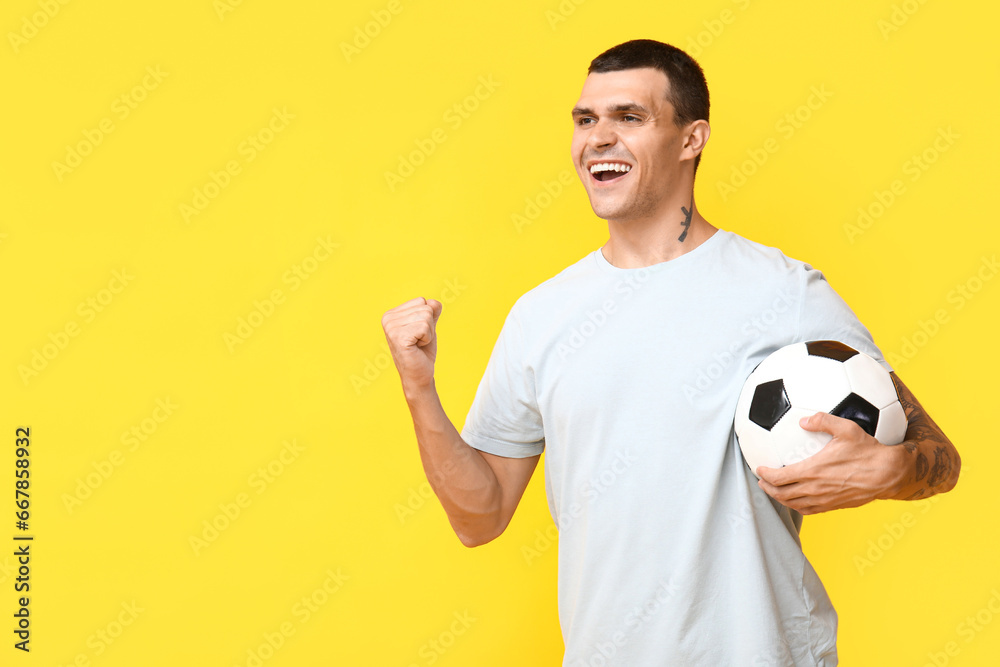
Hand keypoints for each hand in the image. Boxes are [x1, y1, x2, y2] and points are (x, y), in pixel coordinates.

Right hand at [381, 297, 443, 390]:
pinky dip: (427, 339)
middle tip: (419, 341)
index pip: (421, 301)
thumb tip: (434, 302)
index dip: (427, 318)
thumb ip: (431, 311)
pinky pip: (425, 327)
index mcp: (391, 314)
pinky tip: (416, 348)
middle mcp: (388, 318)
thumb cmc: (422, 352)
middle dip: (429, 326)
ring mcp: (391, 327)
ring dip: (428, 333)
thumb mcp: (428, 326)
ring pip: (426, 316)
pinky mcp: (399, 337)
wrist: (418, 376)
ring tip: (417, 345)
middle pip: (425, 307)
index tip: (418, 334)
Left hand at [755, 412, 902, 514]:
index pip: (778, 478)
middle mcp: (815, 489)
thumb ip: (822, 420)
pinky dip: (797, 506)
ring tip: (774, 491)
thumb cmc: (868, 451)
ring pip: (793, 505)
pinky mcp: (834, 506)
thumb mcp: (846, 428)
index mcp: (812, 471)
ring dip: (780, 499)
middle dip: (767, 488)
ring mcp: (824, 500)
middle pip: (781, 494)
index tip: (758, 467)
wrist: (889, 474)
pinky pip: (809, 510)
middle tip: (761, 481)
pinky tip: (797, 499)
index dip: (764, 474)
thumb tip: (803, 420)